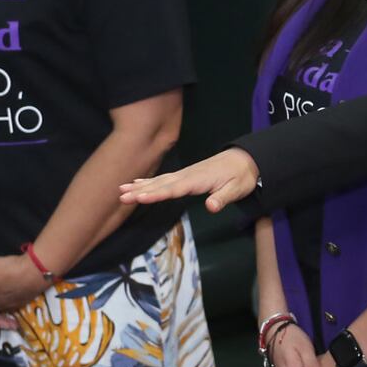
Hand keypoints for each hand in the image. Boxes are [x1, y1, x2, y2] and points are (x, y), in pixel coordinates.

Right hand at [121, 149, 259, 210]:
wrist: (245, 160)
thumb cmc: (242, 176)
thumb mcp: (237, 189)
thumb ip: (223, 198)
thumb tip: (211, 206)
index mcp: (198, 180)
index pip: (174, 189)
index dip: (156, 194)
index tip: (139, 198)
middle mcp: (187, 176)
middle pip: (160, 185)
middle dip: (141, 191)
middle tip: (121, 196)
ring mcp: (185, 174)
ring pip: (159, 181)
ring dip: (140, 185)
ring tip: (122, 190)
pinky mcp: (185, 176)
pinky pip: (163, 179)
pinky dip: (149, 181)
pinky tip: (137, 183)